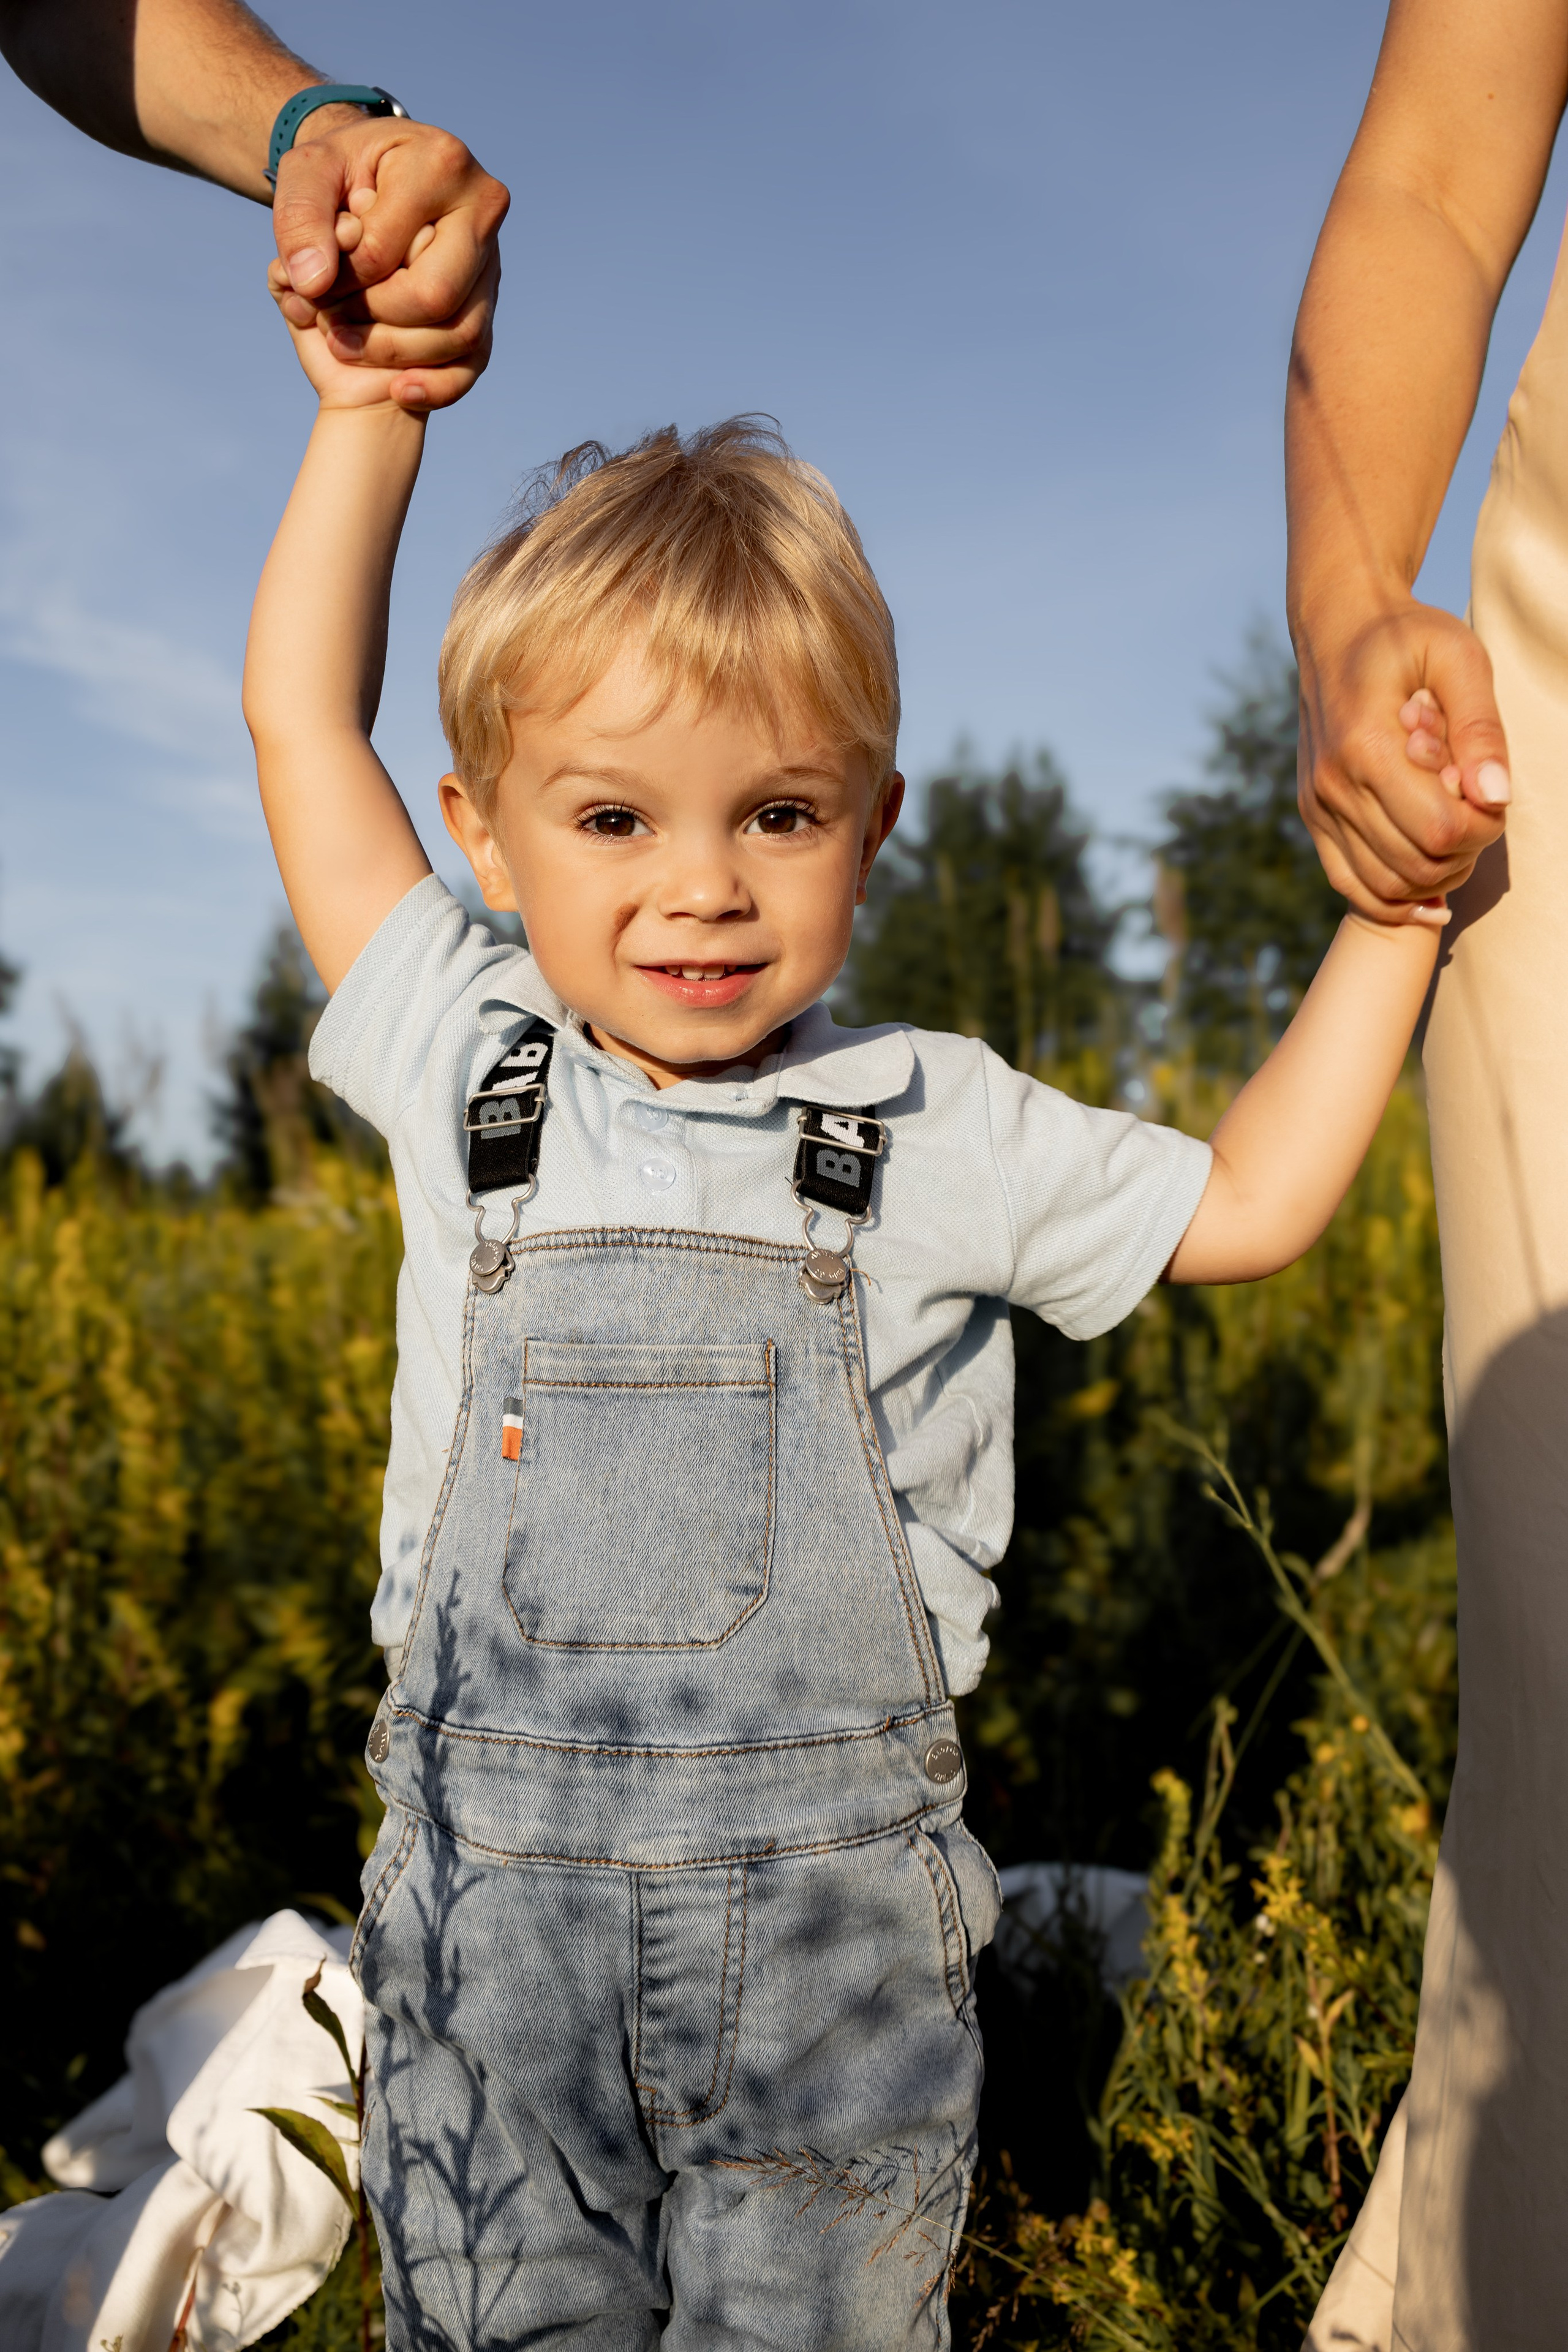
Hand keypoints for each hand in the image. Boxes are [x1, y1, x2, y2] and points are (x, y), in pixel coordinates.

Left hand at [271, 115, 507, 410]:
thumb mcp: (306, 173)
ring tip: (344, 341)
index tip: (313, 279)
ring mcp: (492, 262)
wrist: (372, 183)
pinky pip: (474, 363)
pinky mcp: (488, 304)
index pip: (384, 252)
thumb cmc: (340, 175)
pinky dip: (436, 387)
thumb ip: (300, 218)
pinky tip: (398, 389)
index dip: (339, 280)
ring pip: (458, 335)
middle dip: (372, 320)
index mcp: (441, 165)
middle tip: (329, 316)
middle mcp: (482, 211)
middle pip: (433, 298)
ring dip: (393, 354)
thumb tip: (314, 283)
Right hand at [1295, 594, 1508, 923]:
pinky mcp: (1313, 817)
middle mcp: (1333, 785)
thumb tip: (1496, 797)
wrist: (1335, 628)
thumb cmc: (1405, 636)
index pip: (1439, 831)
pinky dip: (1394, 900)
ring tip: (1455, 839)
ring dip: (1435, 878)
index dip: (1483, 828)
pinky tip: (1429, 889)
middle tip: (1477, 813)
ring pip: (1386, 886)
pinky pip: (1351, 885)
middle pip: (1416, 866)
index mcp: (1367, 746)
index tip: (1493, 795)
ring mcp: (1317, 806)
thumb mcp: (1459, 658)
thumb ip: (1481, 728)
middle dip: (1464, 853)